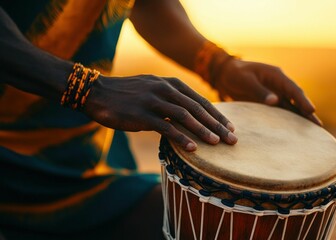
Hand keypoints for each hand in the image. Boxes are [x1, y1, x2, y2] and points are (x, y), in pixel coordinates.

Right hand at [83, 75, 236, 150]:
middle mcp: (165, 89)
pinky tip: (192, 148)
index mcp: (171, 83)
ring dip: (203, 131)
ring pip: (185, 116)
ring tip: (217, 144)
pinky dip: (181, 138)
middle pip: (198, 109)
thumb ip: (172, 99)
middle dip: (217, 125)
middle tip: (232, 139)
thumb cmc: (128, 95)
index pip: (201, 100)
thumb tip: (191, 117)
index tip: (231, 128)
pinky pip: (166, 127)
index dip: (218, 115)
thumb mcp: (154, 90)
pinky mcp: (141, 114)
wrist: (97, 92)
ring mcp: (153, 100)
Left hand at [214, 59, 321, 125]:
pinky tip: (296, 132)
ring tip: (313, 133)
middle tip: (319, 127)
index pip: (293, 89)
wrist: (225, 75)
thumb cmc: (235, 74)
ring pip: (292, 108)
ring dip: (301, 119)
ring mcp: (276, 94)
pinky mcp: (270, 103)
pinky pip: (282, 113)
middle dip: (308, 113)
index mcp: (276, 76)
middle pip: (297, 100)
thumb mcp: (246, 80)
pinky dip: (290, 121)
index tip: (311, 110)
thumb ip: (259, 91)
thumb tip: (275, 102)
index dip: (303, 100)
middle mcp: (280, 85)